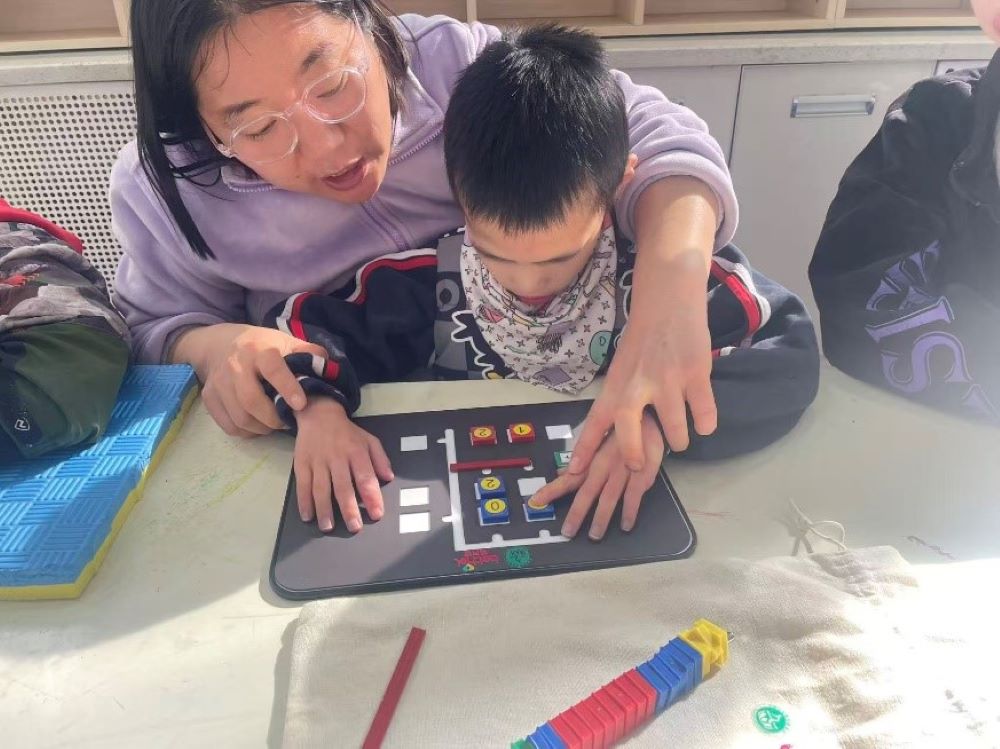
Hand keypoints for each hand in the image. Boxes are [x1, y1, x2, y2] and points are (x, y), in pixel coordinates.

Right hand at [175, 323, 327, 437]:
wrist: (219, 343)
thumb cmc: (260, 346)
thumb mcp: (284, 341)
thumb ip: (308, 353)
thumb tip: (329, 369)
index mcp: (259, 350)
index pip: (272, 369)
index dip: (287, 387)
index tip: (301, 404)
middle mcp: (235, 366)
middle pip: (250, 400)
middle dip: (272, 418)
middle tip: (286, 422)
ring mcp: (219, 383)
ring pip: (239, 417)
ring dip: (261, 428)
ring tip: (274, 425)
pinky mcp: (209, 398)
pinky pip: (228, 425)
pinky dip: (246, 432)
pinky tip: (257, 426)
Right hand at [294, 398, 393, 532]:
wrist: (319, 414)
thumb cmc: (347, 433)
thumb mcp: (369, 440)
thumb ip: (380, 459)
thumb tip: (389, 478)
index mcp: (356, 452)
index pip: (366, 477)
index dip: (372, 497)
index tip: (376, 514)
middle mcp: (337, 457)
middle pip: (343, 486)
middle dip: (349, 509)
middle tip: (354, 527)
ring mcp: (318, 461)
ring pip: (321, 488)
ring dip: (324, 509)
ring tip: (328, 527)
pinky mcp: (302, 463)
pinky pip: (302, 484)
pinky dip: (304, 501)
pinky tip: (308, 516)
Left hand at [529, 412, 663, 539]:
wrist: (648, 417)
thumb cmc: (621, 430)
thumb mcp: (598, 441)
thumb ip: (580, 462)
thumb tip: (562, 473)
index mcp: (591, 458)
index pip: (568, 478)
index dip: (551, 490)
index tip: (536, 502)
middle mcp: (604, 465)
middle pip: (587, 493)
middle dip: (576, 513)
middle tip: (568, 531)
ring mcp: (623, 470)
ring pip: (609, 498)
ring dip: (601, 518)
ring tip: (594, 535)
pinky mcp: (642, 474)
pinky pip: (634, 496)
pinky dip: (630, 512)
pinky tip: (626, 525)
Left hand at [571, 303, 715, 473]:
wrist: (668, 296)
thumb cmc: (645, 335)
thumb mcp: (623, 366)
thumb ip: (622, 395)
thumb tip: (619, 430)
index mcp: (617, 382)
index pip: (595, 419)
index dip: (584, 447)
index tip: (574, 472)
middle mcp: (638, 382)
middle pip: (627, 427)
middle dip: (632, 452)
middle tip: (639, 466)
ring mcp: (668, 379)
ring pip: (675, 428)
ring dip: (678, 440)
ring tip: (679, 440)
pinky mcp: (696, 373)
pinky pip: (704, 413)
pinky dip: (706, 423)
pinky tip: (703, 421)